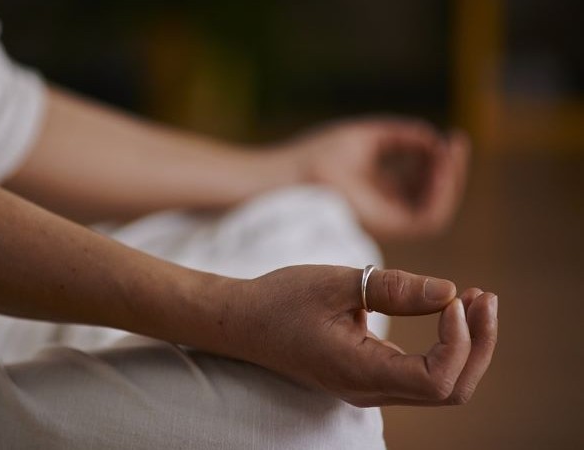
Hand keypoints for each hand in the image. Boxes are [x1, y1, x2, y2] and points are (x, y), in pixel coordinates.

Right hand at [230, 265, 496, 406]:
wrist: (243, 322)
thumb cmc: (281, 299)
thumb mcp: (336, 283)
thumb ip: (394, 289)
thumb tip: (450, 292)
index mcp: (358, 371)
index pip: (436, 380)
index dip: (459, 341)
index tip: (454, 298)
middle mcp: (369, 389)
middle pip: (450, 390)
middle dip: (479, 345)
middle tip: (485, 296)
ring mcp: (370, 386)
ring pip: (441, 386)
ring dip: (468, 346)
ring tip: (475, 300)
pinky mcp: (370, 375)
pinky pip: (423, 374)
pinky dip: (447, 345)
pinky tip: (450, 311)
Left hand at [279, 118, 469, 240]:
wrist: (291, 175)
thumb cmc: (316, 155)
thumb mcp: (367, 137)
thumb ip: (402, 136)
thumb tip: (434, 139)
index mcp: (378, 188)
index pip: (420, 179)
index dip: (439, 159)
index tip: (450, 136)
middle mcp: (384, 208)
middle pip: (431, 195)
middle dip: (450, 169)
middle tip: (456, 142)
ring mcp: (385, 221)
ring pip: (435, 210)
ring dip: (450, 182)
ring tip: (450, 153)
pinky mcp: (385, 230)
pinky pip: (427, 220)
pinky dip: (441, 196)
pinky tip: (442, 169)